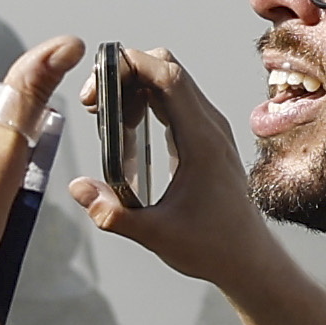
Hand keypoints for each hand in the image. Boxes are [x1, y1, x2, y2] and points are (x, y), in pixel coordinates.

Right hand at [72, 46, 280, 294]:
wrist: (247, 258)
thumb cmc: (211, 246)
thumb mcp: (155, 235)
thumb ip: (113, 213)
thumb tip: (78, 189)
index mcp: (201, 140)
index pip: (168, 76)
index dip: (130, 66)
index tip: (97, 82)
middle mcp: (209, 126)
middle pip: (167, 68)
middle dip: (125, 72)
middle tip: (95, 103)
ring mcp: (210, 128)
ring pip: (170, 81)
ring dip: (134, 87)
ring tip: (107, 118)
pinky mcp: (206, 137)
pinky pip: (175, 101)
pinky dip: (147, 101)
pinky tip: (128, 128)